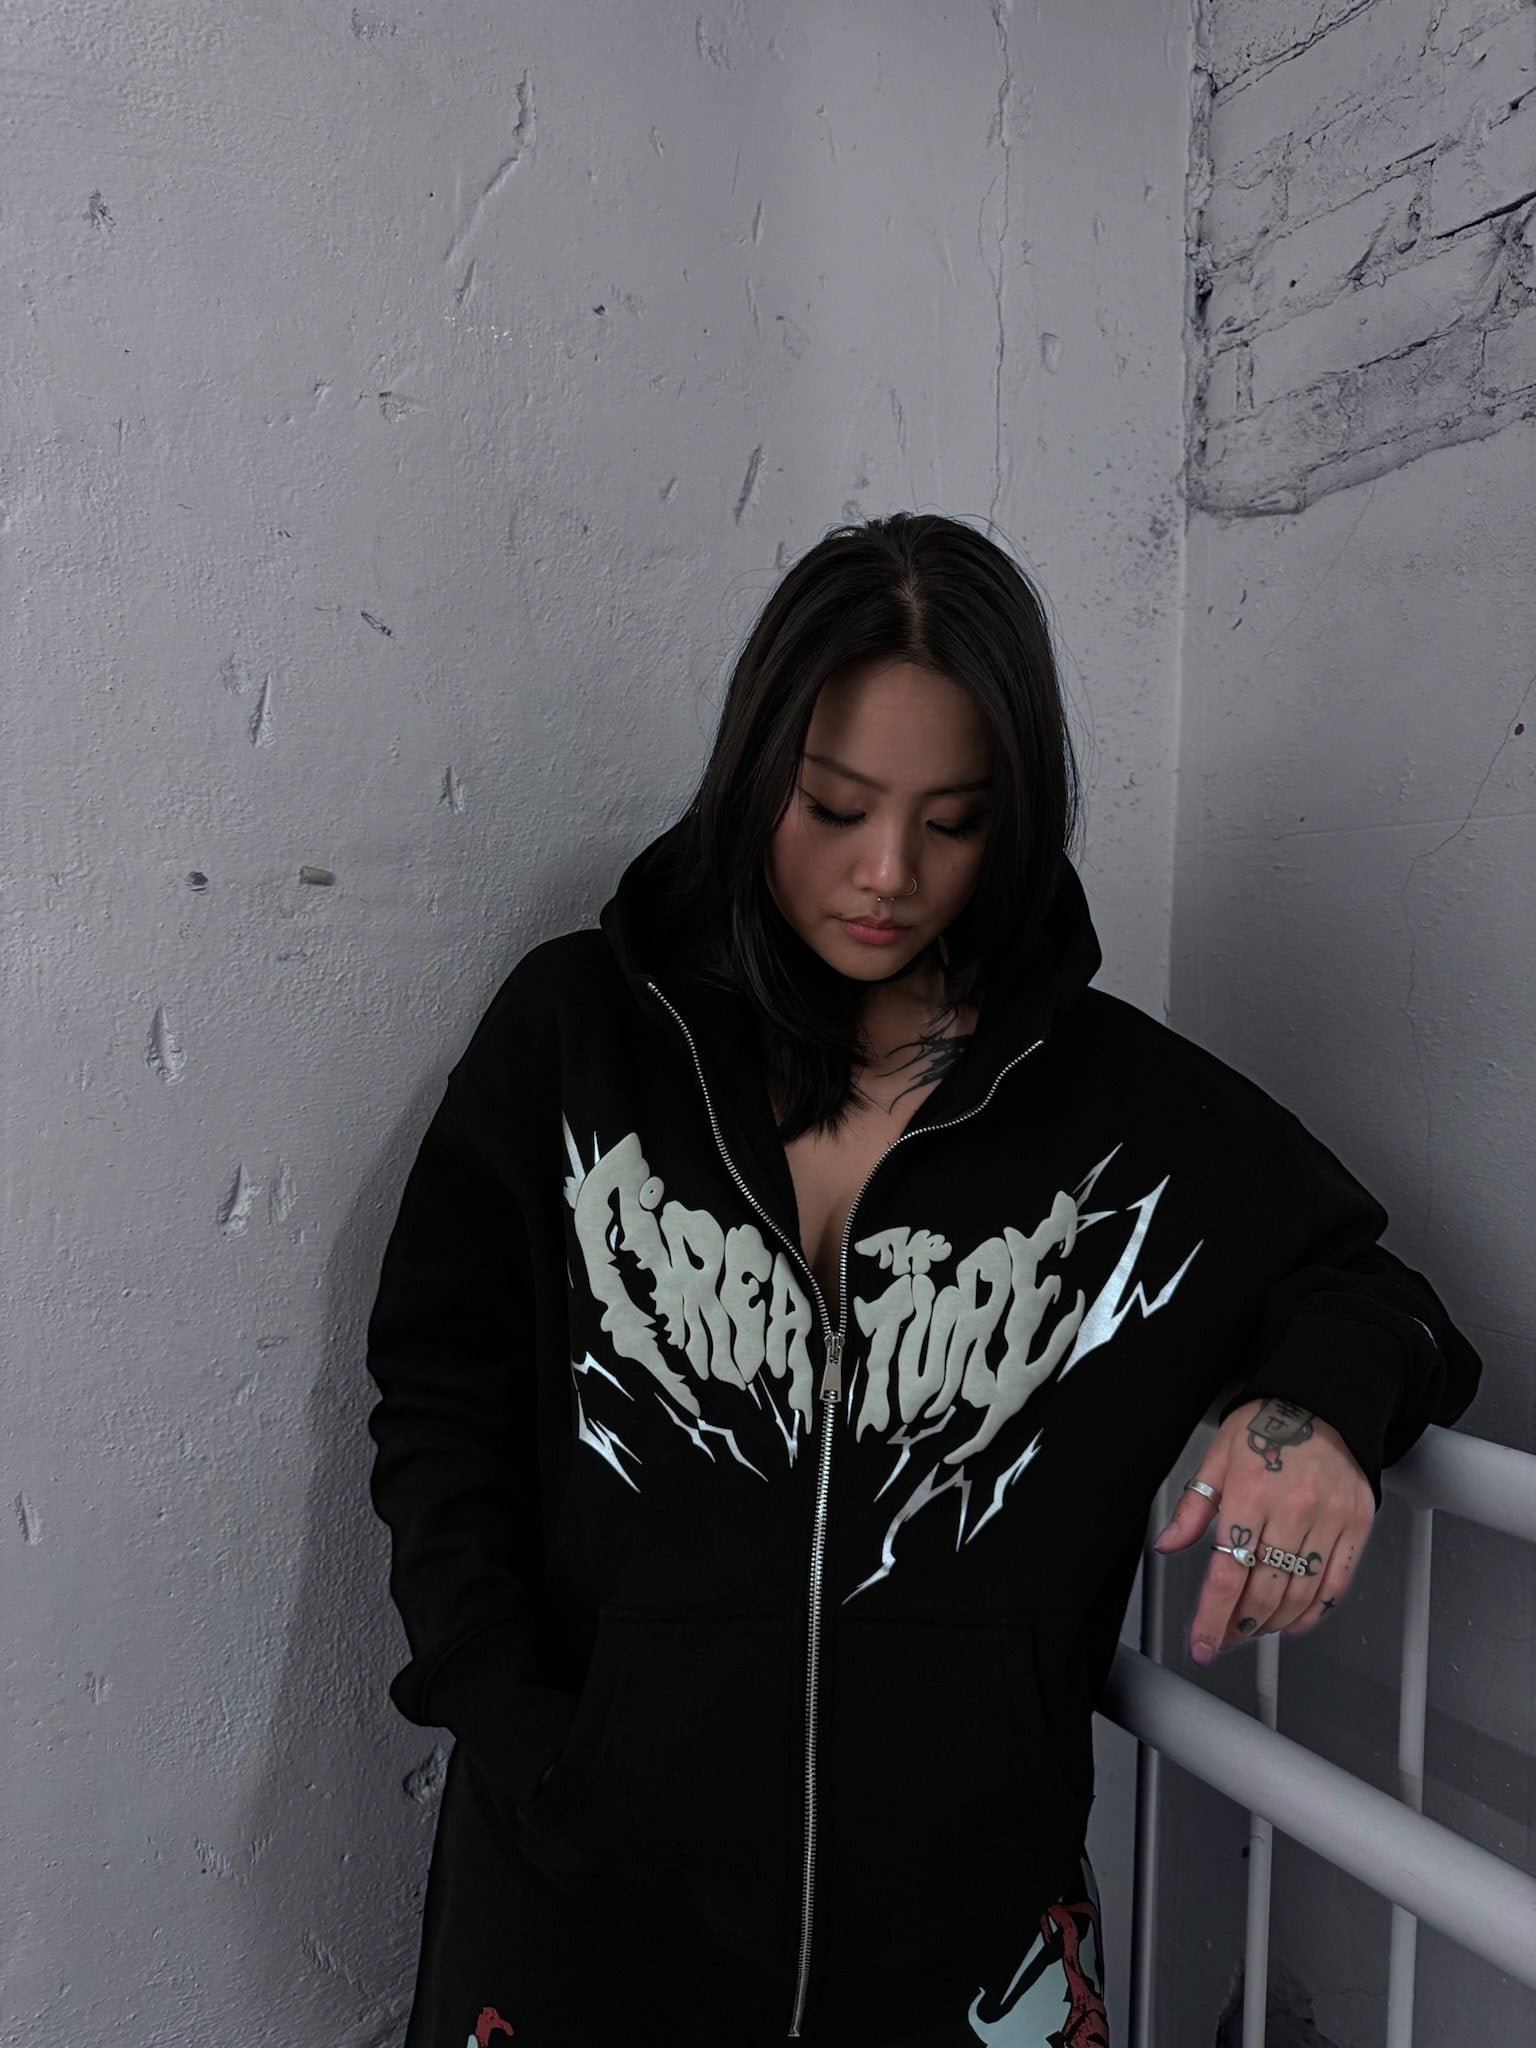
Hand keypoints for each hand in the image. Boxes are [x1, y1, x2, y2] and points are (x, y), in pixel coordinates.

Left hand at [1150, 1396, 1375, 1662]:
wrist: (1323, 1400)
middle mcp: (1292, 1510)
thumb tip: (1169, 1544)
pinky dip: (1315, 1613)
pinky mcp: (1357, 1526)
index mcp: (1250, 1492)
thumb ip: (1194, 1507)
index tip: (1203, 1643)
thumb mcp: (1218, 1457)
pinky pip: (1336, 1584)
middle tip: (1224, 1637)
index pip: (1229, 1573)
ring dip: (1273, 1623)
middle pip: (1264, 1592)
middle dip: (1239, 1627)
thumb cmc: (1267, 1425)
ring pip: (1300, 1595)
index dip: (1213, 1618)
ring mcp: (1329, 1520)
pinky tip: (1294, 1623)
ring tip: (1253, 1629)